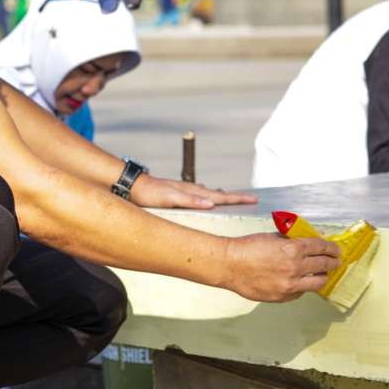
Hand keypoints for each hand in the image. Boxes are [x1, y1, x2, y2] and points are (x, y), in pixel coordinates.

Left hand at [130, 173, 256, 209]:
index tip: (254, 199)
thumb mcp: (171, 198)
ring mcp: (186, 191)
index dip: (237, 199)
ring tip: (232, 199)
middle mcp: (192, 190)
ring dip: (222, 197)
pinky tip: (206, 200)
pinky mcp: (178, 193)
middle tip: (251, 199)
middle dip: (235, 198)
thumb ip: (191, 200)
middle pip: (219, 194)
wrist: (134, 186)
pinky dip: (208, 197)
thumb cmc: (151, 194)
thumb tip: (211, 202)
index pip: (221, 196)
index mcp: (194, 192)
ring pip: (209, 194)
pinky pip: (199, 196)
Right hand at [220, 233, 340, 301]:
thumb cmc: (247, 248)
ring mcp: (290, 284)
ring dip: (323, 276)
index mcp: (293, 249)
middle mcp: (295, 267)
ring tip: (323, 273)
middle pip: (324, 265)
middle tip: (336, 260)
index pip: (321, 247)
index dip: (331, 248)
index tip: (335, 249)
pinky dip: (304, 286)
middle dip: (333, 261)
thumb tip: (306, 242)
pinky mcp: (283, 296)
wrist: (230, 265)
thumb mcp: (273, 237)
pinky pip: (301, 292)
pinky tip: (302, 281)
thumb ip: (291, 240)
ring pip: (318, 282)